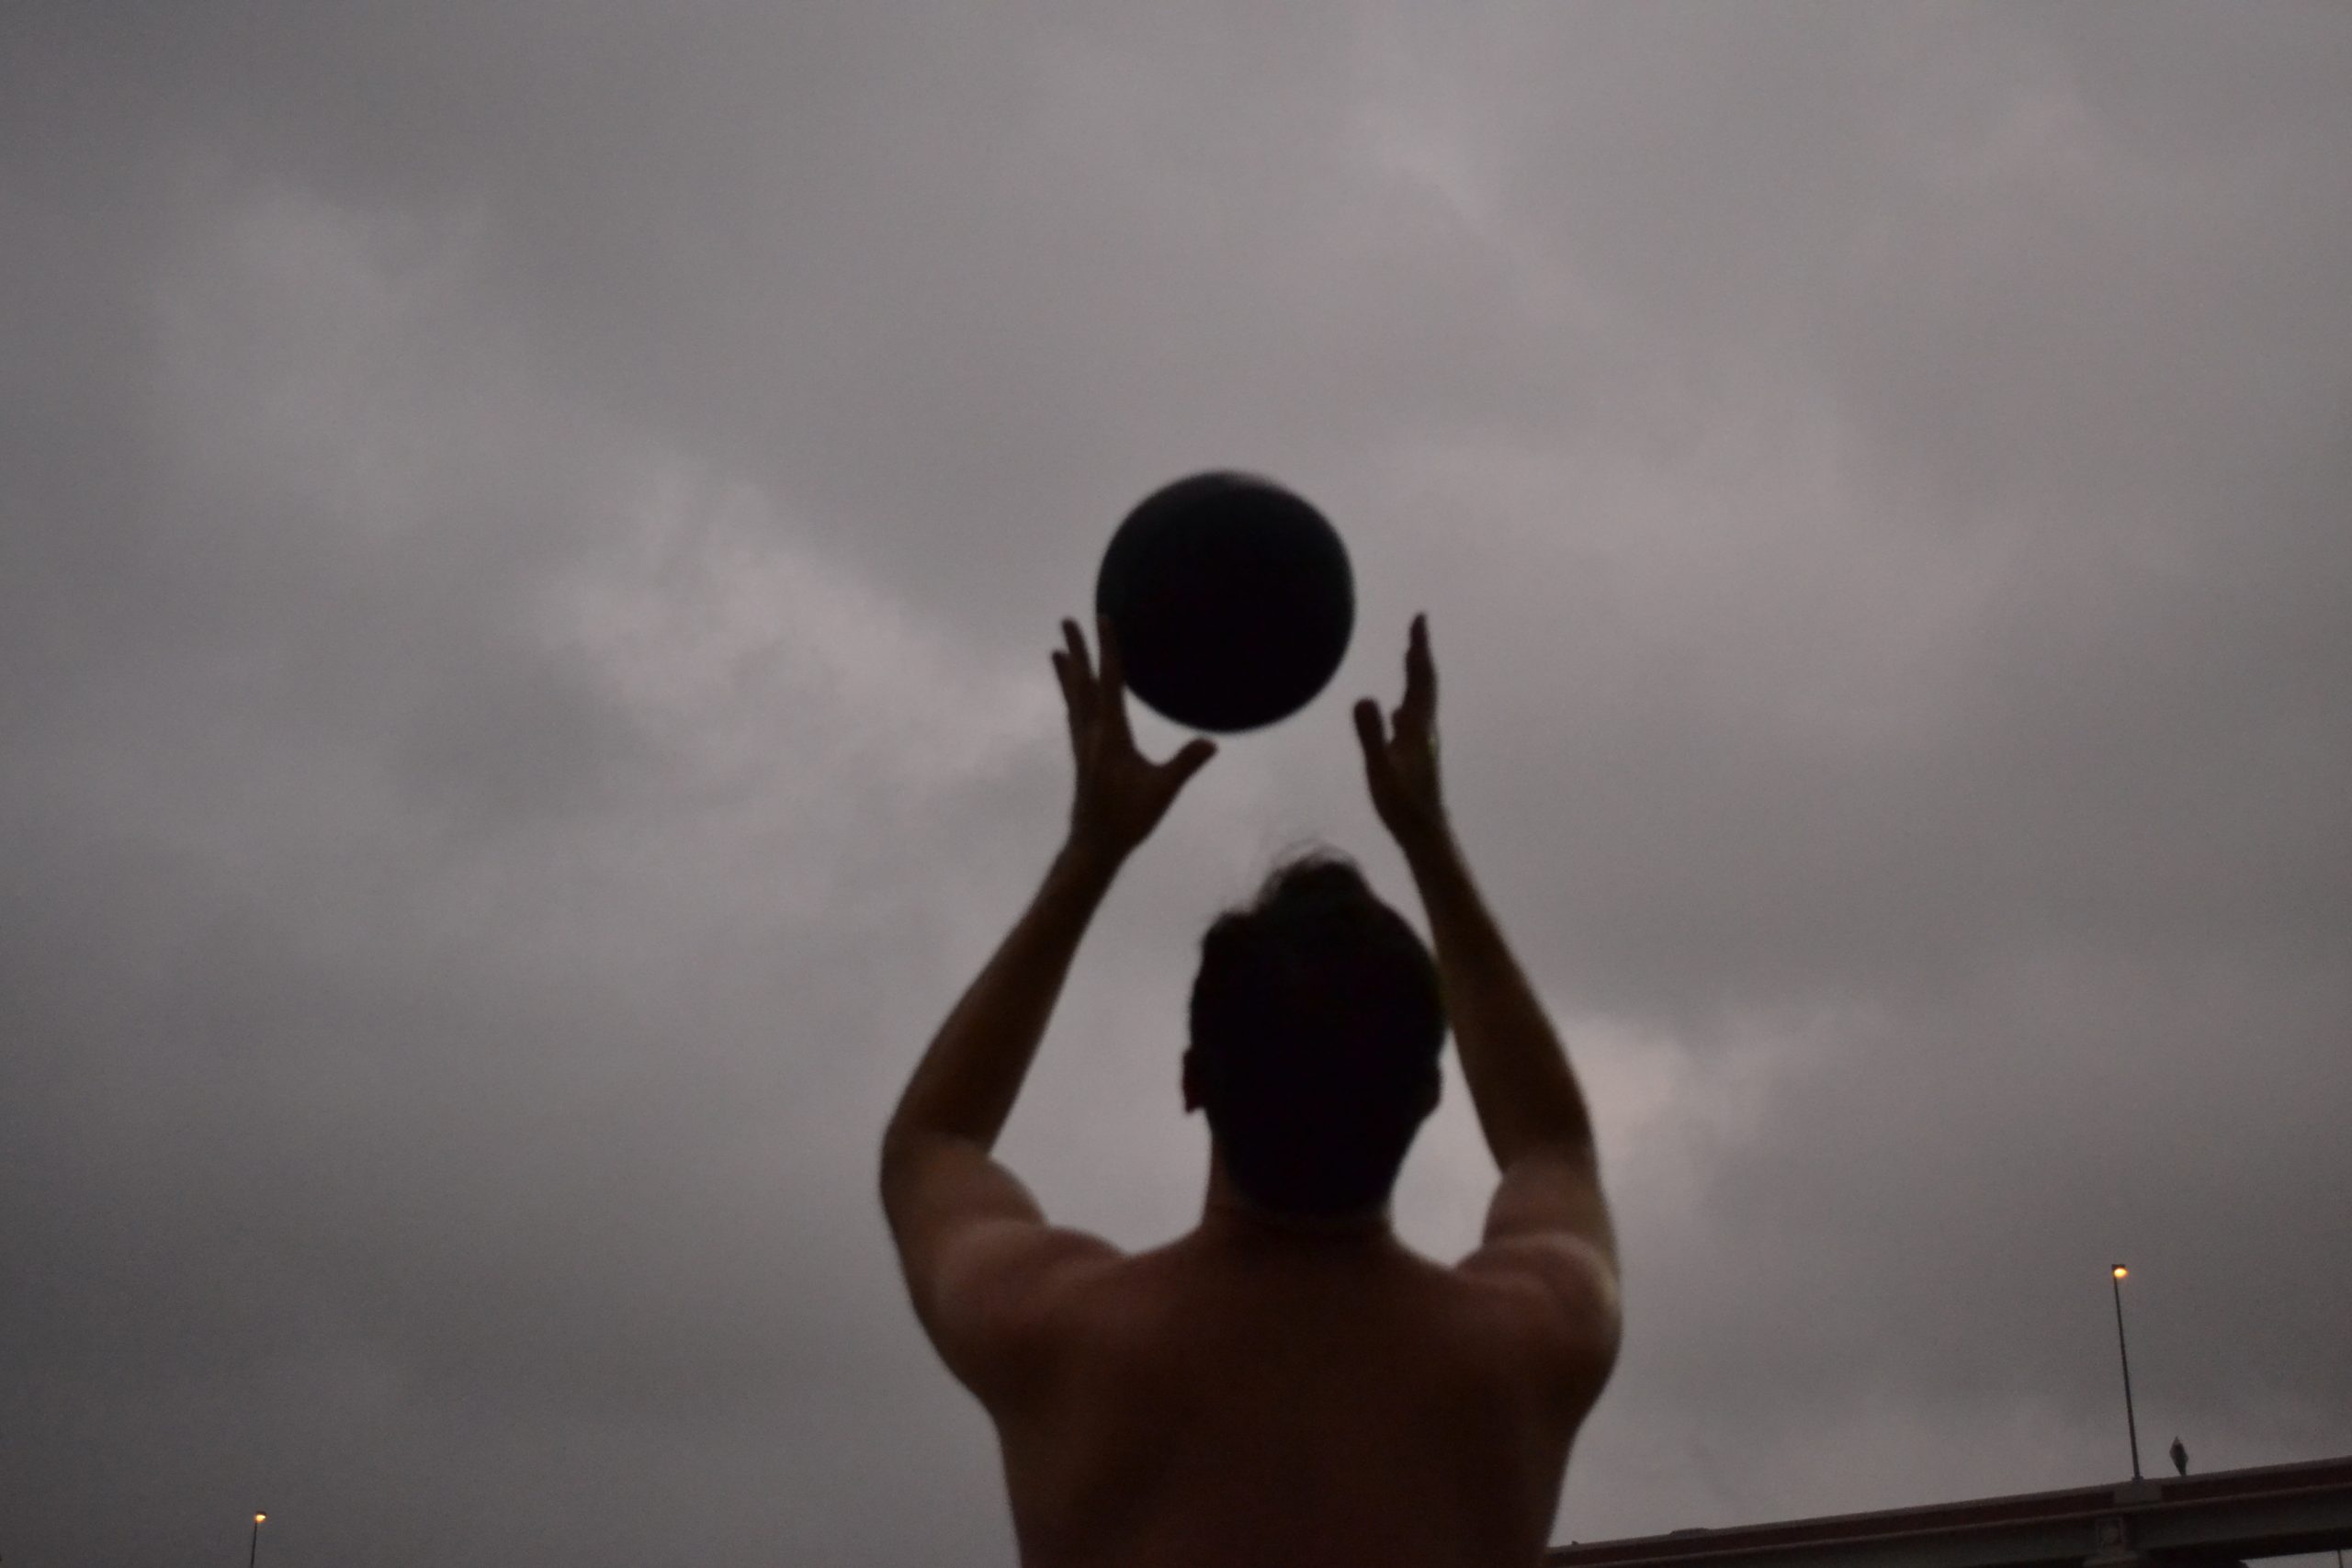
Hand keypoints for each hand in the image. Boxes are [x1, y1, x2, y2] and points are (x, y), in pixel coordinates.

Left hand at [1053, 616, 1216, 859]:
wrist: (1093, 844)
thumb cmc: (1128, 819)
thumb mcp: (1162, 791)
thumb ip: (1185, 764)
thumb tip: (1211, 743)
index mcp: (1110, 734)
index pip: (1109, 682)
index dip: (1107, 649)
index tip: (1102, 620)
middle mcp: (1090, 733)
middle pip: (1083, 683)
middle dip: (1077, 650)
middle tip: (1066, 620)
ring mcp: (1083, 743)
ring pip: (1073, 698)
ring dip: (1068, 672)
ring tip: (1057, 650)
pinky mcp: (1082, 754)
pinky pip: (1074, 714)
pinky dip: (1071, 695)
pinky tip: (1072, 695)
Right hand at [1354, 613, 1448, 851]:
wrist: (1425, 834)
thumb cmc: (1403, 806)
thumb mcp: (1381, 770)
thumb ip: (1371, 735)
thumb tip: (1364, 697)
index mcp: (1418, 727)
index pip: (1421, 678)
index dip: (1420, 648)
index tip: (1420, 619)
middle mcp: (1424, 729)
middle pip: (1425, 683)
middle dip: (1420, 653)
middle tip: (1417, 626)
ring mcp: (1421, 743)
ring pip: (1420, 700)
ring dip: (1415, 675)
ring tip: (1410, 656)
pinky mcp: (1415, 757)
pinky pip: (1412, 719)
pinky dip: (1408, 702)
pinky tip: (1400, 710)